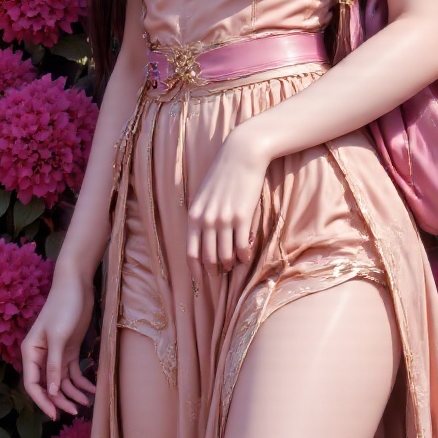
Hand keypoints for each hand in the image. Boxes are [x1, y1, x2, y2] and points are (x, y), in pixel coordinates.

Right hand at [20, 266, 97, 420]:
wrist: (76, 284)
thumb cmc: (63, 307)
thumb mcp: (59, 337)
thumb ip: (54, 366)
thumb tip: (51, 393)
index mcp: (31, 351)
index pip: (32, 383)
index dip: (42, 401)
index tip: (55, 415)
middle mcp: (41, 355)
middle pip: (48, 385)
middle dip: (60, 400)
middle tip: (75, 412)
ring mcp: (56, 353)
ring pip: (61, 381)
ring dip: (72, 393)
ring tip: (86, 403)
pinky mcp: (70, 349)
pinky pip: (73, 371)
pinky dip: (81, 382)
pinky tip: (92, 389)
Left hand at [186, 120, 271, 271]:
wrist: (241, 154)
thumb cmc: (223, 174)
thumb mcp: (204, 195)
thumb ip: (201, 216)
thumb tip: (204, 241)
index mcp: (194, 215)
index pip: (191, 252)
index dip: (195, 271)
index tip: (200, 283)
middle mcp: (207, 220)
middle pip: (208, 258)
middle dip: (215, 270)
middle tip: (221, 272)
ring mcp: (224, 219)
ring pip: (225, 256)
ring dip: (230, 263)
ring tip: (234, 263)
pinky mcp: (242, 216)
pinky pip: (241, 247)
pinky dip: (244, 256)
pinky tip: (246, 255)